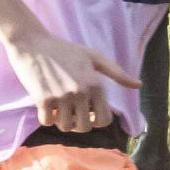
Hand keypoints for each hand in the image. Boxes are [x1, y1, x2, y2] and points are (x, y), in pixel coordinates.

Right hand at [6, 31, 138, 133]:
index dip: (96, 122)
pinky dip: (47, 118)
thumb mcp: (93, 56)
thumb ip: (117, 73)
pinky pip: (47, 122)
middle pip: (84, 127)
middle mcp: (80, 92)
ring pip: (65, 127)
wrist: (31, 42)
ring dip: (61, 122)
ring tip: (58, 110)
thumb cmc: (63, 48)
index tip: (87, 116)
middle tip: (71, 114)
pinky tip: (45, 107)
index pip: (104, 120)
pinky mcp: (42, 99)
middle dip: (78, 124)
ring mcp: (61, 97)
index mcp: (95, 85)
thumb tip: (139, 85)